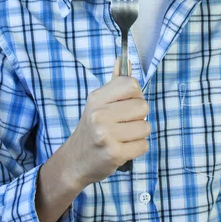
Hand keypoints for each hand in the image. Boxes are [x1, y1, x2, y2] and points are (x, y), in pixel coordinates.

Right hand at [67, 58, 150, 187]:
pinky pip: (143, 145)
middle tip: (124, 124)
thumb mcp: (98, 103)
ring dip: (139, 134)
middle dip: (139, 117)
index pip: (132, 84)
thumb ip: (115, 83)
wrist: (74, 161)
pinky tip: (123, 148)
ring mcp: (106, 134)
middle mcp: (100, 114)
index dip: (136, 94)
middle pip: (143, 106)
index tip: (128, 103)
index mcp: (97, 98)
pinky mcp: (114, 153)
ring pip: (146, 127)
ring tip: (123, 137)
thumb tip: (125, 60)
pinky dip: (137, 148)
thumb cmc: (91, 129)